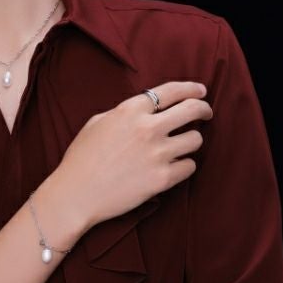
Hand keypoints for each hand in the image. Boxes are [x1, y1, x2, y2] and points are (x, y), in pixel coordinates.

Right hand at [54, 80, 211, 230]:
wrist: (76, 195)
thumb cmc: (81, 159)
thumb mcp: (97, 123)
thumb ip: (124, 113)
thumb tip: (146, 110)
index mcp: (130, 110)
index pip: (171, 91)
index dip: (191, 88)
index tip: (200, 91)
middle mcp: (147, 128)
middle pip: (192, 110)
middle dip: (204, 109)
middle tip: (206, 113)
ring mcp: (157, 154)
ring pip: (195, 140)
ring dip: (191, 141)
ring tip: (182, 145)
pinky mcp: (162, 179)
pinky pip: (190, 166)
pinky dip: (184, 166)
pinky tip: (174, 167)